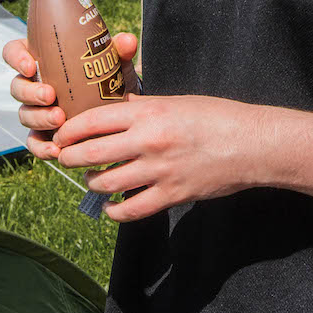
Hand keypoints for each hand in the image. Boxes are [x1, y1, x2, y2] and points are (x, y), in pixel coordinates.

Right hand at [4, 32, 138, 160]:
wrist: (116, 104)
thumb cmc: (106, 74)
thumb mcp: (112, 60)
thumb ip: (118, 49)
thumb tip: (127, 41)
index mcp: (41, 58)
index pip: (14, 52)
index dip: (16, 58)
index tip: (31, 65)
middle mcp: (33, 83)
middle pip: (17, 86)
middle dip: (30, 92)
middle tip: (50, 96)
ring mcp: (35, 110)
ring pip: (25, 114)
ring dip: (39, 118)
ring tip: (60, 119)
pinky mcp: (43, 134)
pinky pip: (34, 142)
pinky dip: (42, 147)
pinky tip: (56, 149)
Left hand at [47, 93, 271, 222]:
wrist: (251, 143)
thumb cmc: (216, 116)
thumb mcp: (175, 100)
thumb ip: (143, 106)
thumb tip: (116, 106)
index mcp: (148, 112)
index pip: (92, 121)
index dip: (69, 130)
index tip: (61, 135)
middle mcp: (148, 140)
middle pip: (91, 154)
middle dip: (70, 158)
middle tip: (64, 158)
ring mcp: (159, 170)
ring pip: (106, 183)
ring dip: (92, 183)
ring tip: (92, 179)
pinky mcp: (171, 194)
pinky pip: (131, 210)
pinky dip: (114, 212)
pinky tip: (110, 207)